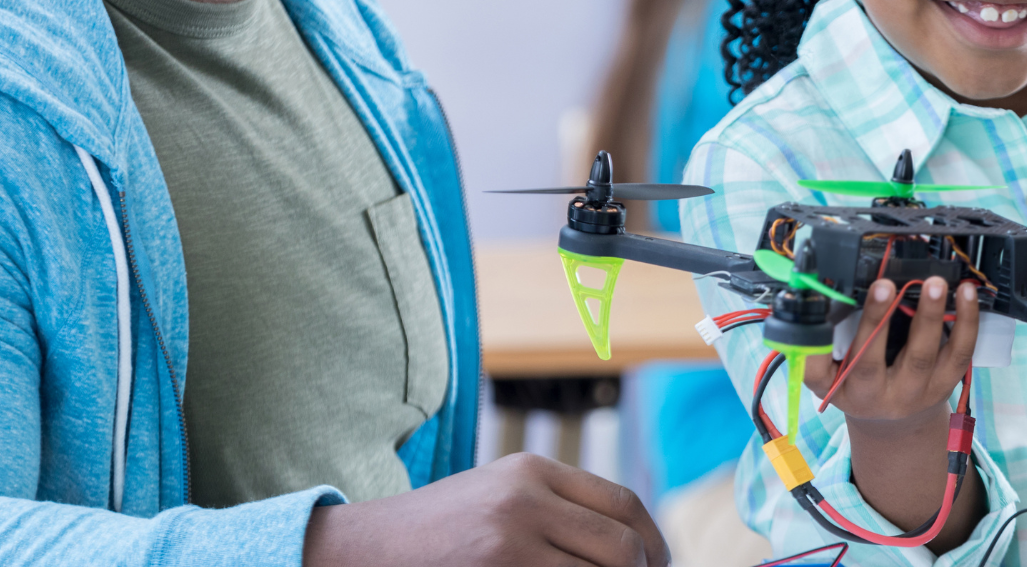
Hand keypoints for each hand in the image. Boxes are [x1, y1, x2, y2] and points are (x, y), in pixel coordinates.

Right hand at [301, 452, 668, 566]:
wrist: (365, 548)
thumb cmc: (437, 531)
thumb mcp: (499, 497)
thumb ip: (555, 506)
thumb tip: (628, 542)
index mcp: (533, 470)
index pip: (622, 502)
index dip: (653, 540)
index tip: (661, 563)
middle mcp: (526, 497)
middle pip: (621, 545)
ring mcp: (510, 537)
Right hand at [801, 276, 984, 546]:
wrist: (893, 424)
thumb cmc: (854, 387)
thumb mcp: (827, 380)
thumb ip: (814, 351)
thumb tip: (808, 304)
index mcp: (854, 390)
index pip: (848, 364)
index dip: (846, 336)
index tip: (846, 304)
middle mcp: (889, 394)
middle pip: (888, 358)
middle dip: (888, 319)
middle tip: (888, 283)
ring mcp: (922, 389)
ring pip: (932, 354)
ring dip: (935, 316)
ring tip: (936, 283)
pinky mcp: (947, 382)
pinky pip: (962, 351)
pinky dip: (967, 321)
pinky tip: (967, 292)